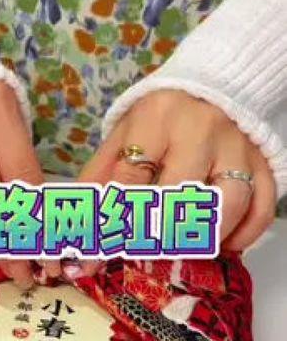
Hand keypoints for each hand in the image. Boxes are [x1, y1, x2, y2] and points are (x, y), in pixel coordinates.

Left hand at [79, 90, 275, 251]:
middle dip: (156, 234)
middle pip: (180, 194)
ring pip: (229, 203)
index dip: (110, 220)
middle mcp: (201, 129)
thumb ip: (99, 182)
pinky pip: (261, 207)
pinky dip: (244, 235)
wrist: (212, 86)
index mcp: (156, 119)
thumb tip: (78, 239)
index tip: (96, 252)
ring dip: (203, 237)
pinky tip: (221, 246)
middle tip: (141, 253)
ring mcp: (237, 146)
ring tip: (180, 252)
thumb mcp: (121, 138)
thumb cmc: (159, 120)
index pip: (131, 178)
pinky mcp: (262, 162)